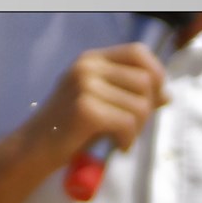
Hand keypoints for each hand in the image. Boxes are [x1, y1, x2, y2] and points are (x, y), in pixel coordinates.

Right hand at [29, 42, 166, 164]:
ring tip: (122, 139)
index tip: (153, 99)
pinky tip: (117, 146)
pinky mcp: (86, 110)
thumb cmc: (69, 129)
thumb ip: (130, 95)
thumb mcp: (101, 104)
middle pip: (145, 82)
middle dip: (146, 110)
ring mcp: (85, 86)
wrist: (34, 149)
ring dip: (137, 129)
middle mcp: (88, 67)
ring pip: (140, 105)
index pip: (138, 52)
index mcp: (92, 60)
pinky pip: (127, 123)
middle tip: (131, 129)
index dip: (155, 74)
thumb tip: (167, 94)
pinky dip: (128, 140)